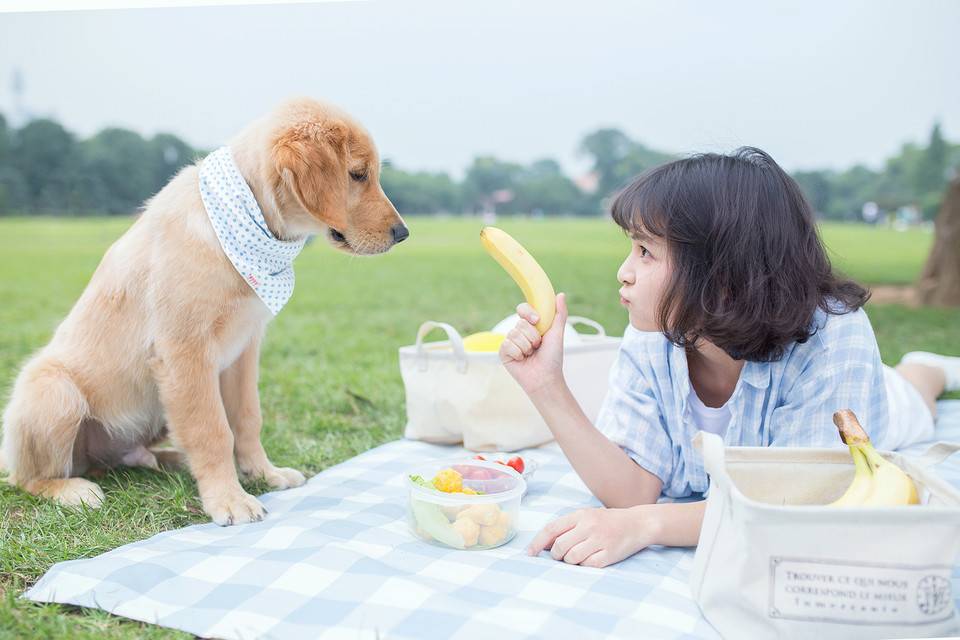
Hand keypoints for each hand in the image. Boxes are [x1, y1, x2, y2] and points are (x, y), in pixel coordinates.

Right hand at [499, 292, 567, 394]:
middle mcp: (520, 332)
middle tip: (538, 346)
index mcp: (531, 325)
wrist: (545, 378)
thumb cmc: (552, 357)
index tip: (537, 320)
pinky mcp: (504, 352)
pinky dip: (518, 353)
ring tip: (531, 354)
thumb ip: (560, 314)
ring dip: (526, 346)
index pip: (523, 309)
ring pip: (514, 334)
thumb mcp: (558, 333)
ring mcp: (511, 342)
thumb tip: (561, 295)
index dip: (528, 313)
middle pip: (520, 323)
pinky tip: (522, 359)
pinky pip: (507, 344)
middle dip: (532, 336)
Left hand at [526, 506, 657, 567]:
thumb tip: (544, 544)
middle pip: (559, 547)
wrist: (638, 523)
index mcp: (580, 515)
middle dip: (556, 555)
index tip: (529, 554)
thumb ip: (566, 527)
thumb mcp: (586, 517)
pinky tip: (592, 558)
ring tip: (580, 555)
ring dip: (571, 561)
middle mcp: (589, 526)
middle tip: (562, 555)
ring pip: (571, 558)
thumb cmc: (608, 521)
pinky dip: (585, 565)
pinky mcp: (609, 555)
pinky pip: (587, 566)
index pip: (552, 529)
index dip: (537, 543)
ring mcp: (599, 540)